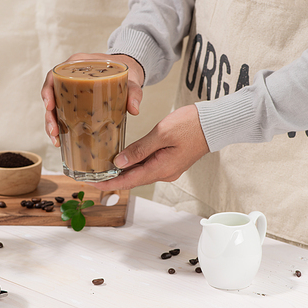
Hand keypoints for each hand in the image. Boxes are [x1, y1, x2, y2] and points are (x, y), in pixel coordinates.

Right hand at [41, 53, 144, 146]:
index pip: (54, 76)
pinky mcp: (74, 103)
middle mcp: (70, 77)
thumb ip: (133, 93)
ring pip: (54, 107)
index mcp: (77, 65)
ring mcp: (71, 91)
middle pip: (50, 95)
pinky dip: (60, 127)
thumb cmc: (125, 74)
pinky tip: (61, 140)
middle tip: (54, 130)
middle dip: (49, 115)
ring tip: (56, 140)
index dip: (48, 91)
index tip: (50, 106)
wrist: (129, 76)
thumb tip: (135, 110)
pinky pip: (62, 114)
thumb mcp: (130, 82)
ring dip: (52, 124)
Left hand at [89, 104, 209, 190]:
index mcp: (161, 168)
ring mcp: (168, 168)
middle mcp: (164, 173)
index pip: (129, 181)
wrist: (214, 124)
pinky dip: (134, 165)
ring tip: (104, 168)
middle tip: (93, 175)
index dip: (109, 183)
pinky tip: (125, 160)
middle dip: (113, 179)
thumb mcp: (161, 134)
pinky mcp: (170, 162)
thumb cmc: (191, 125)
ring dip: (123, 173)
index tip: (93, 183)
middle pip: (133, 180)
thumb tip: (119, 163)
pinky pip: (148, 167)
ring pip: (140, 173)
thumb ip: (139, 149)